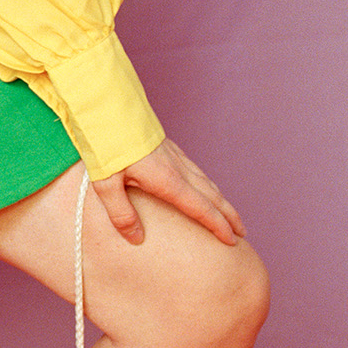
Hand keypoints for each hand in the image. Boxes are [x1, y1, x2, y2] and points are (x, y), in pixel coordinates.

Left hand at [90, 136, 242, 247]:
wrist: (107, 106)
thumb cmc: (105, 144)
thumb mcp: (106, 184)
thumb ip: (121, 213)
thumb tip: (137, 239)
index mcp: (167, 180)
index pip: (201, 209)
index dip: (218, 226)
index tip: (232, 241)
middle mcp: (177, 168)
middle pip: (212, 196)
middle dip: (229, 216)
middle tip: (242, 233)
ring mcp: (175, 156)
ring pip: (207, 182)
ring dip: (222, 200)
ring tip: (230, 215)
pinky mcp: (168, 148)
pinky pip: (197, 170)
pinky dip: (209, 185)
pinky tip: (206, 188)